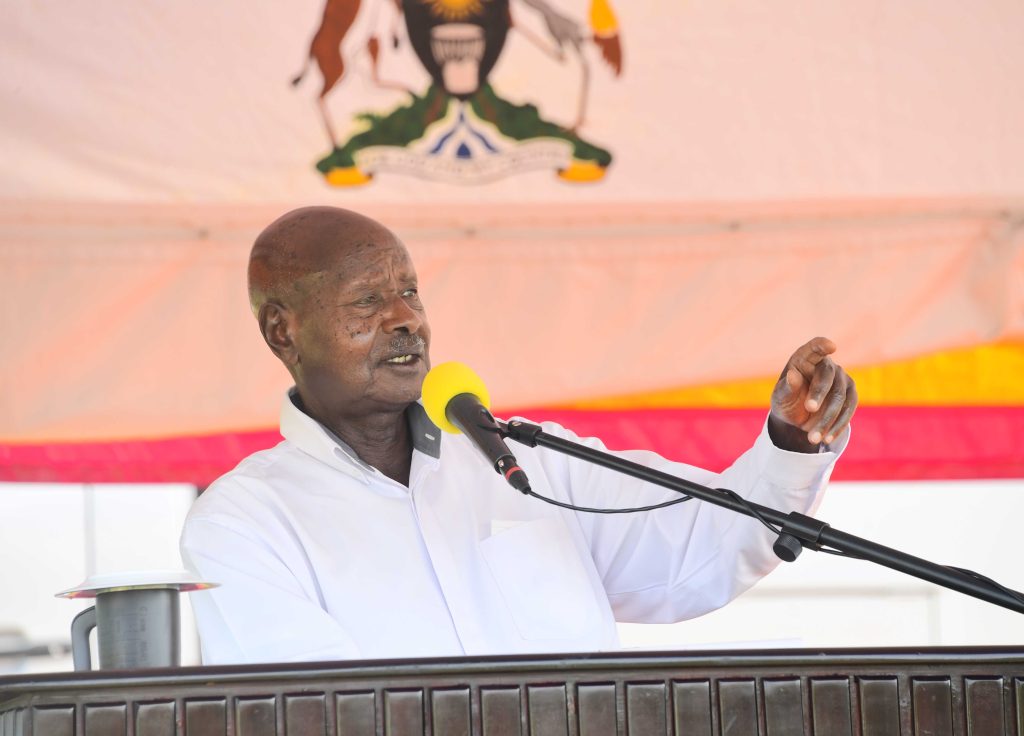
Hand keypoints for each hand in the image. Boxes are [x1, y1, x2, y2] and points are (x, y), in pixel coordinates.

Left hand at [768, 337, 857, 452]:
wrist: (797, 418)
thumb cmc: (786, 401)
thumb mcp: (780, 397)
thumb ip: (786, 387)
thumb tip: (793, 375)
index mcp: (804, 359)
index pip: (814, 348)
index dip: (821, 345)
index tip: (830, 346)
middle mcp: (825, 365)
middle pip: (828, 376)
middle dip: (819, 394)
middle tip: (809, 408)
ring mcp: (841, 379)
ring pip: (840, 397)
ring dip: (827, 418)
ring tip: (812, 437)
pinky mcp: (851, 394)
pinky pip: (849, 410)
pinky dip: (838, 425)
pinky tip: (827, 439)